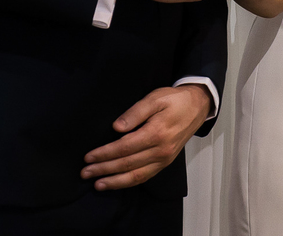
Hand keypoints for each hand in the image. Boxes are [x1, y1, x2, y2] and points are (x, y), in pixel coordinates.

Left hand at [82, 84, 210, 189]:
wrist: (197, 106)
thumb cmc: (173, 100)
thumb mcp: (155, 98)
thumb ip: (135, 112)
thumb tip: (116, 128)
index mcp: (156, 132)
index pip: (124, 147)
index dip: (105, 153)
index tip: (88, 157)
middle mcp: (160, 150)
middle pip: (127, 164)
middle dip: (104, 169)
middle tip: (85, 173)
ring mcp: (164, 159)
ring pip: (136, 175)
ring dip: (114, 181)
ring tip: (97, 184)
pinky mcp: (165, 162)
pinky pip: (145, 176)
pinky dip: (129, 183)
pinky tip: (116, 183)